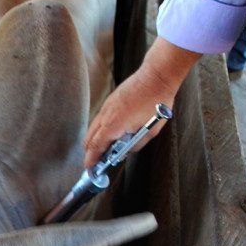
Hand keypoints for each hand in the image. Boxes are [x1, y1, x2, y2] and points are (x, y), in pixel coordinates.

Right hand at [83, 37, 200, 167]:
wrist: (156, 76)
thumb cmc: (156, 102)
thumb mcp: (150, 131)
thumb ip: (136, 144)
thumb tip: (125, 152)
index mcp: (114, 125)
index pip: (96, 147)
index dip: (91, 159)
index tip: (89, 168)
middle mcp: (106, 116)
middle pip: (89, 138)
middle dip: (89, 152)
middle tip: (95, 161)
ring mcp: (106, 106)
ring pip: (93, 128)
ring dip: (94, 140)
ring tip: (104, 148)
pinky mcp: (110, 100)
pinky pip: (99, 119)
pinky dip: (100, 129)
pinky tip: (110, 132)